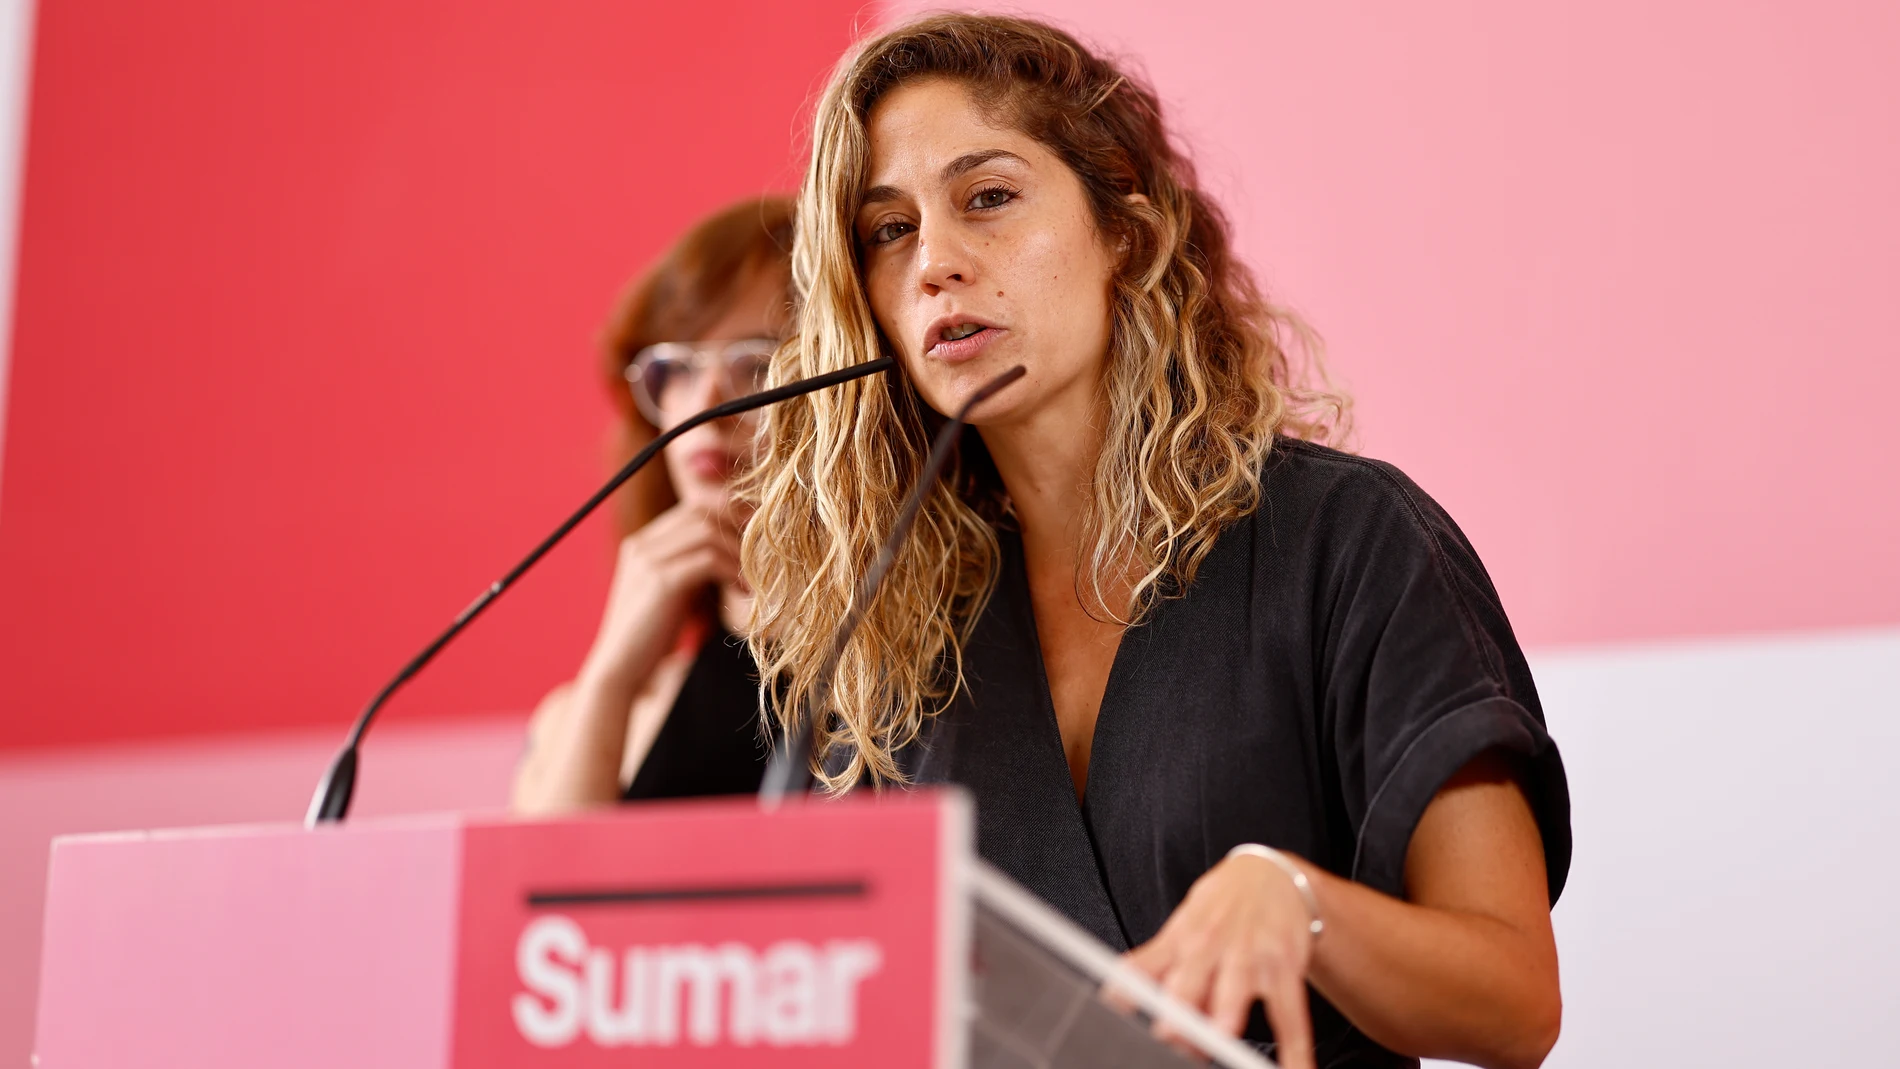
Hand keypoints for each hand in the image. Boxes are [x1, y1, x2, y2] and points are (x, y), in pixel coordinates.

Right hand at [578, 502, 740, 690]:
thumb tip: (732, 552)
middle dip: (736, 529)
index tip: (754, 541)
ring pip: (708, 532)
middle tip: (761, 555)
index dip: (727, 518)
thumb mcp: (671, 591)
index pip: (692, 508)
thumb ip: (690, 568)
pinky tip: (743, 591)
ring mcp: (648, 560)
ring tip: (753, 577)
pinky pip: (709, 560)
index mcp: (642, 543)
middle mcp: (642, 544)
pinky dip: (732, 572)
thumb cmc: (650, 635)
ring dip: (738, 552)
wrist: (620, 669)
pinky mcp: (661, 581)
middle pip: (701, 512)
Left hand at [1123, 851, 1318, 1068]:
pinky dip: (1295, 1048)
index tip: (1115, 1006)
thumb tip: (1115, 995)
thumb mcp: (1180, 926)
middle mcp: (1210, 947)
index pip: (1144, 968)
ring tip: (1224, 1036)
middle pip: (1188, 982)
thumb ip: (1152, 963)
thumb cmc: (1220, 908)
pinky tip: (1296, 1068)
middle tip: (1168, 1034)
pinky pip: (1290, 1014)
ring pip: (1235, 990)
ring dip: (1227, 1014)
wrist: (1271, 876)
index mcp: (1179, 941)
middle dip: (1177, 1011)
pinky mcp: (1284, 967)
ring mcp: (1249, 956)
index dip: (1127, 989)